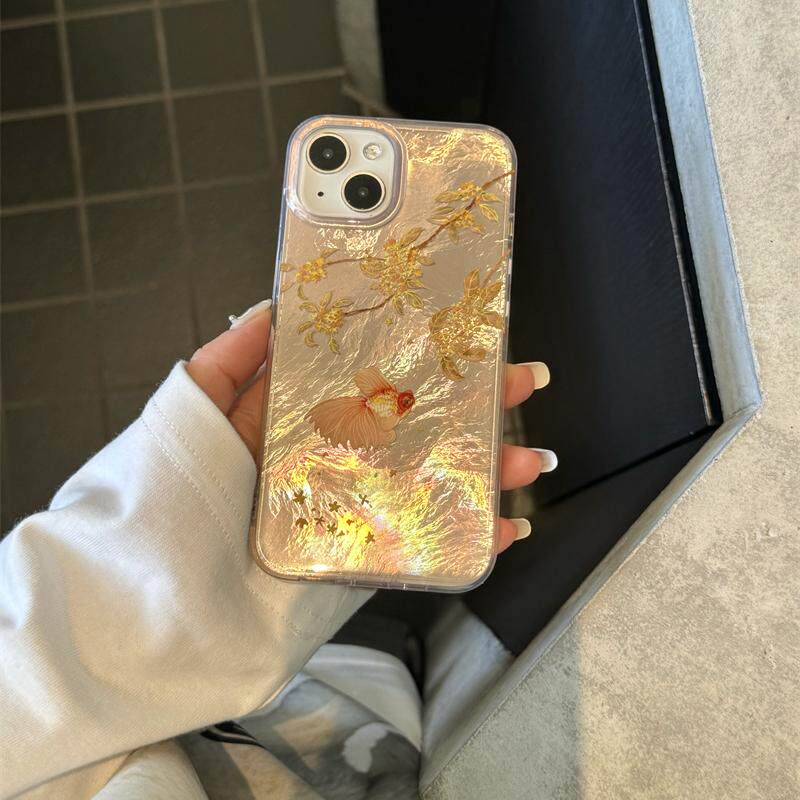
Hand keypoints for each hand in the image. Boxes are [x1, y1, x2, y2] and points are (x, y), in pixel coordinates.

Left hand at [186, 300, 552, 552]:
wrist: (148, 611)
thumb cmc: (161, 504)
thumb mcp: (184, 416)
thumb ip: (225, 361)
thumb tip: (269, 305)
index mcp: (298, 422)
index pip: (373, 380)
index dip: (421, 357)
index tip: (465, 335)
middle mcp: (334, 464)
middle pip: (416, 427)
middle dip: (475, 404)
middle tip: (520, 380)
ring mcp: (353, 513)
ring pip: (432, 483)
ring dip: (487, 468)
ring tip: (527, 456)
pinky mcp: (362, 561)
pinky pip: (425, 548)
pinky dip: (470, 539)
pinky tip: (504, 526)